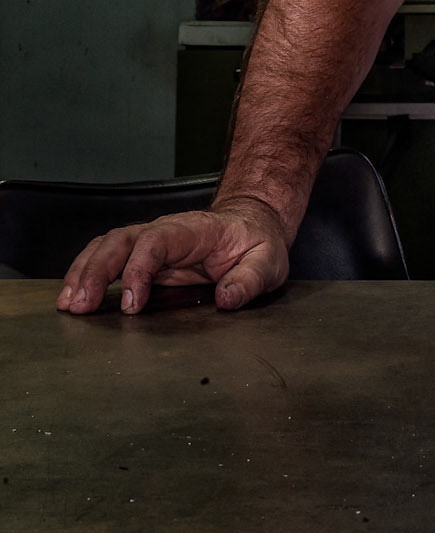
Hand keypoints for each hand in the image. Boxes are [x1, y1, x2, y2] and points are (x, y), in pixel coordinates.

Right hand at [56, 196, 291, 315]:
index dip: (139, 270)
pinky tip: (72, 296)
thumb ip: (249, 279)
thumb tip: (226, 299)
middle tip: (82, 306)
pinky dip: (86, 273)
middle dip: (97, 271)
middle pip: (122, 240)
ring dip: (84, 272)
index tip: (131, 305)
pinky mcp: (144, 257)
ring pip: (108, 246)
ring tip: (69, 305)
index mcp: (195, 230)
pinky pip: (107, 257)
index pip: (156, 241)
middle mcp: (166, 231)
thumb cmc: (257, 244)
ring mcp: (152, 242)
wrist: (252, 226)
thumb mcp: (268, 262)